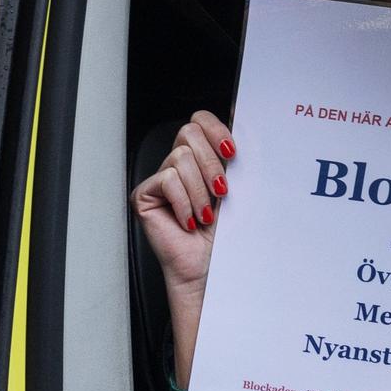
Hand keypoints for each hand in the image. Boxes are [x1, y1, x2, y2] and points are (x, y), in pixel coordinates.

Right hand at [130, 110, 230, 383]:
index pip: (200, 120)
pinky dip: (184, 202)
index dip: (216, 128)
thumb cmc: (227, 236)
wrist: (211, 270)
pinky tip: (189, 221)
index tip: (233, 152)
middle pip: (188, 131)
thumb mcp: (239, 188)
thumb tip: (245, 123)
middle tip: (222, 192)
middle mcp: (180, 165)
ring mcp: (161, 180)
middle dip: (211, 163)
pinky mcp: (145, 195)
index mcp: (202, 158)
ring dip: (200, 190)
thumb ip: (234, 158)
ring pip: (180, 157)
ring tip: (205, 215)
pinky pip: (167, 179)